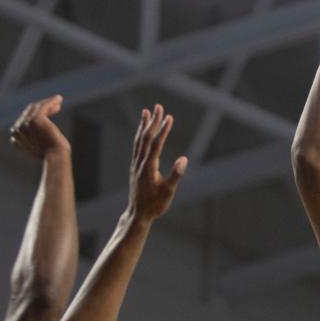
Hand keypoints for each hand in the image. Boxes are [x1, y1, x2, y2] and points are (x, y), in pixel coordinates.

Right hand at [10, 95, 70, 159]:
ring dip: (47, 103)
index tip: (49, 113)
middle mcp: (17, 130)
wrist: (54, 158)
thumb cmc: (51, 157)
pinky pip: (44, 106)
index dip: (35, 115)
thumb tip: (43, 136)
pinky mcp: (35, 119)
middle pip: (29, 112)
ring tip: (58, 101)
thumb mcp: (41, 150)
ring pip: (36, 107)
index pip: (24, 121)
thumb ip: (36, 142)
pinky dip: (51, 101)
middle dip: (42, 107)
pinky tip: (59, 99)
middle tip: (55, 106)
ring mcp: (25, 123)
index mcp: (15, 138)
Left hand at [128, 104, 187, 222]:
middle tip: (159, 106)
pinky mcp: (135, 167)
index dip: (163, 130)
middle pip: (146, 138)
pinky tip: (143, 131)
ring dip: (144, 125)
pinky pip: (137, 146)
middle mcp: (140, 163)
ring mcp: (136, 164)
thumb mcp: (168, 192)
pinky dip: (140, 135)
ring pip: (139, 140)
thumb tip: (184, 159)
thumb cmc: (155, 205)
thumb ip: (175, 175)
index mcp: (148, 168)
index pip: (156, 144)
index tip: (169, 117)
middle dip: (153, 122)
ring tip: (146, 112)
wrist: (138, 214)